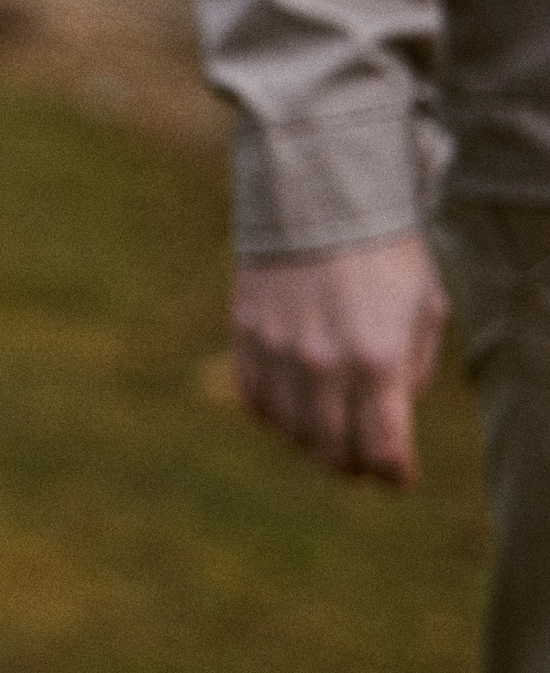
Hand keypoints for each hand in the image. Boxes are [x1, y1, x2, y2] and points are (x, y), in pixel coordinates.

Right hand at [232, 230, 447, 485]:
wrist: (322, 198)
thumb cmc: (387, 255)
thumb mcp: (426, 310)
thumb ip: (413, 370)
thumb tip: (389, 411)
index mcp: (376, 358)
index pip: (381, 448)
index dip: (393, 473)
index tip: (398, 474)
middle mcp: (322, 362)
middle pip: (332, 449)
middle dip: (354, 464)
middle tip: (364, 459)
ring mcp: (278, 350)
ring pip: (289, 431)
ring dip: (312, 442)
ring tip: (328, 432)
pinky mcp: (246, 334)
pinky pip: (254, 398)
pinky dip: (274, 415)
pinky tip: (292, 407)